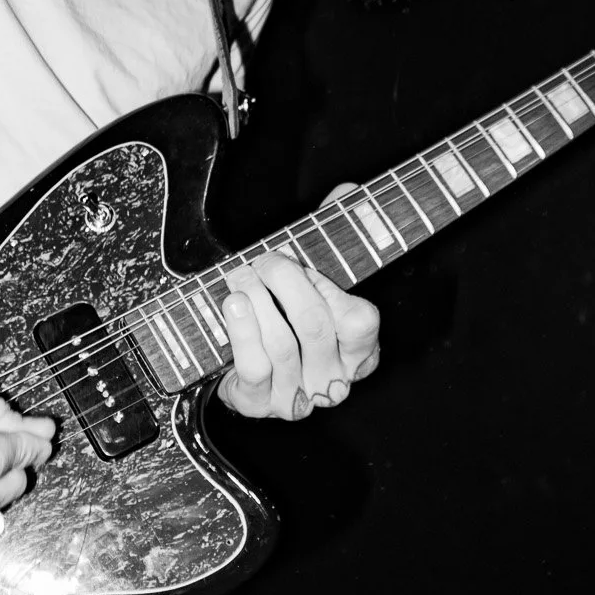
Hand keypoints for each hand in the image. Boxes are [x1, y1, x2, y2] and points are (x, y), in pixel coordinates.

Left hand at [218, 193, 380, 420]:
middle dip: (285, 281)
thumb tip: (347, 189)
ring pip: (282, 344)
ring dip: (257, 299)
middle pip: (315, 325)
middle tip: (265, 260)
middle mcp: (333, 380)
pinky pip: (255, 368)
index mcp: (358, 352)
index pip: (361, 321)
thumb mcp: (313, 282)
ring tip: (239, 276)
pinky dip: (242, 331)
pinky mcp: (259, 405)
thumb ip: (335, 238)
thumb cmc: (284, 321)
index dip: (329, 285)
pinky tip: (233, 304)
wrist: (240, 375)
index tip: (303, 263)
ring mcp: (297, 398)